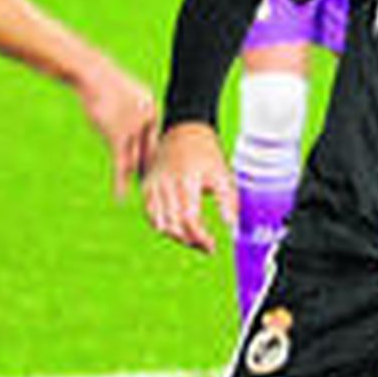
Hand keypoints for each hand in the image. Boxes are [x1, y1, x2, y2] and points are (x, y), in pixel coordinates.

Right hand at [76, 56, 158, 198]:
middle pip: (151, 151)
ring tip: (144, 198)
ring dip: (139, 179)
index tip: (157, 172)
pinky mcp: (117, 135)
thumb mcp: (123, 97)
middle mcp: (147, 118)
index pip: (156, 138)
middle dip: (153, 171)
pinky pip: (121, 164)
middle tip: (156, 191)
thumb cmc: (104, 85)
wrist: (90, 73)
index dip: (156, 156)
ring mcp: (133, 127)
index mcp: (152, 107)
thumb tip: (132, 130)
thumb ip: (131, 113)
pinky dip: (120, 182)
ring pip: (136, 159)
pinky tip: (121, 196)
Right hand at [143, 122, 236, 252]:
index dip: (200, 238)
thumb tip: (231, 225)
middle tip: (204, 245)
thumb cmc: (206, 152)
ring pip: (159, 222)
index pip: (189, 219)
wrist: (184, 130)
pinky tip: (176, 228)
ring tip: (192, 238)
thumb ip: (227, 200)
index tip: (212, 246)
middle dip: (190, 240)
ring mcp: (153, 185)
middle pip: (173, 225)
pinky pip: (149, 213)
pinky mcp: (146, 185)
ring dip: (176, 236)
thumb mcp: (222, 173)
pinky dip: (161, 225)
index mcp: (186, 180)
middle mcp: (166, 184)